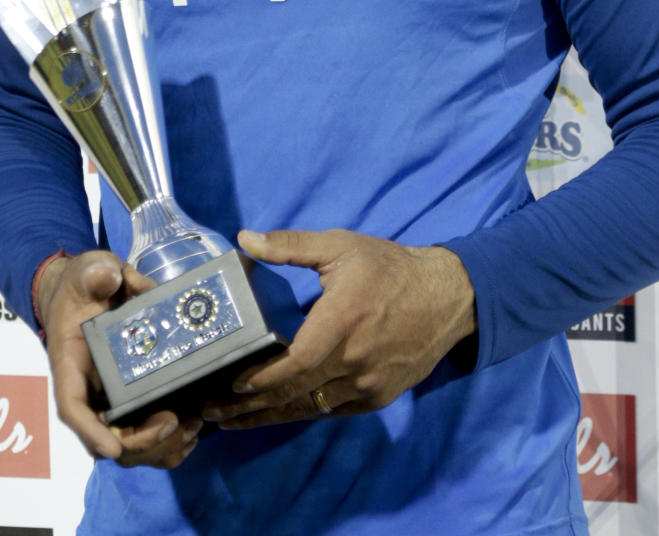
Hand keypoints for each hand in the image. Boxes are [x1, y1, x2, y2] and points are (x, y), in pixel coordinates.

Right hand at [36, 250, 202, 466]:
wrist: (87, 287)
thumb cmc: (84, 283)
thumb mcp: (88, 269)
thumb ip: (96, 273)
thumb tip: (111, 278)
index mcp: (71, 364)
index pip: (73, 406)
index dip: (91, 431)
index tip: (114, 448)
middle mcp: (88, 387)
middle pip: (105, 434)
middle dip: (138, 440)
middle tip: (173, 421)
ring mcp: (109, 393)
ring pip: (127, 440)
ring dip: (157, 445)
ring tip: (191, 427)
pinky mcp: (130, 390)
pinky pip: (143, 428)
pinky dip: (165, 439)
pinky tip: (192, 431)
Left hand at [201, 228, 475, 429]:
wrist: (446, 297)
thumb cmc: (389, 268)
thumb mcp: (340, 246)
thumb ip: (291, 245)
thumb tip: (244, 238)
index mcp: (342, 322)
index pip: (294, 364)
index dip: (261, 379)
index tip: (230, 384)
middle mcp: (354, 361)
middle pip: (294, 394)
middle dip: (249, 407)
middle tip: (212, 413)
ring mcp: (368, 384)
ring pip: (310, 408)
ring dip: (270, 416)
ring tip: (233, 421)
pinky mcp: (378, 397)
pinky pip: (332, 410)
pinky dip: (302, 412)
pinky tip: (278, 412)